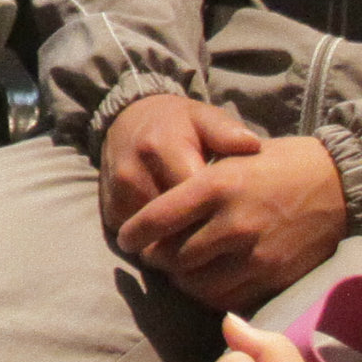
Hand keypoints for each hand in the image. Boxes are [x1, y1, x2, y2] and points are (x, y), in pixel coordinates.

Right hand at [98, 90, 261, 238]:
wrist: (127, 119)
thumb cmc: (177, 123)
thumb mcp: (203, 117)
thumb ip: (226, 131)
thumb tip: (252, 144)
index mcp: (161, 148)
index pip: (193, 197)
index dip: (218, 212)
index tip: (238, 218)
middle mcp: (134, 174)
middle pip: (174, 224)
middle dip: (201, 234)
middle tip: (227, 239)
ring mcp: (119, 197)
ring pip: (157, 238)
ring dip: (180, 244)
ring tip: (206, 241)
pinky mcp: (109, 212)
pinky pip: (142, 241)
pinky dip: (162, 244)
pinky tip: (182, 238)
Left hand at [115, 134, 352, 310]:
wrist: (338, 183)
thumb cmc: (279, 164)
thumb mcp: (232, 158)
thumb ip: (197, 186)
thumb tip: (158, 214)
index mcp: (218, 185)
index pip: (158, 218)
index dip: (134, 233)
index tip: (126, 239)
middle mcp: (233, 221)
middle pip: (172, 256)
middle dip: (156, 258)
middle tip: (154, 254)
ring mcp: (254, 253)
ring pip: (195, 283)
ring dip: (181, 279)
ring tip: (180, 269)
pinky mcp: (272, 276)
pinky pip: (226, 298)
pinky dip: (209, 294)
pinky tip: (208, 280)